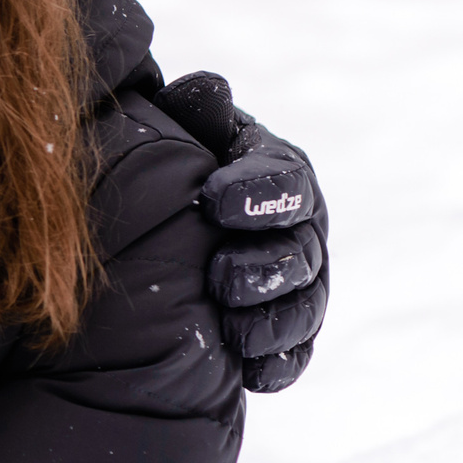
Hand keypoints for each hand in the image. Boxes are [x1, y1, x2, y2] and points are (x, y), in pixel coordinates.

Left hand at [160, 71, 330, 392]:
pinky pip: (294, 355)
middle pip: (301, 251)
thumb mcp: (179, 130)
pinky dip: (278, 365)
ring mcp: (298, 284)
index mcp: (279, 172)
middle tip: (219, 277)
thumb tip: (208, 87)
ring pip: (304, 308)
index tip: (212, 201)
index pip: (287, 180)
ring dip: (273, 322)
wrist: (157, 223)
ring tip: (233, 330)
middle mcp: (300, 228)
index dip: (257, 193)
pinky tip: (251, 374)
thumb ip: (194, 112)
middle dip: (264, 267)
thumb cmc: (173, 163)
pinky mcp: (286, 334)